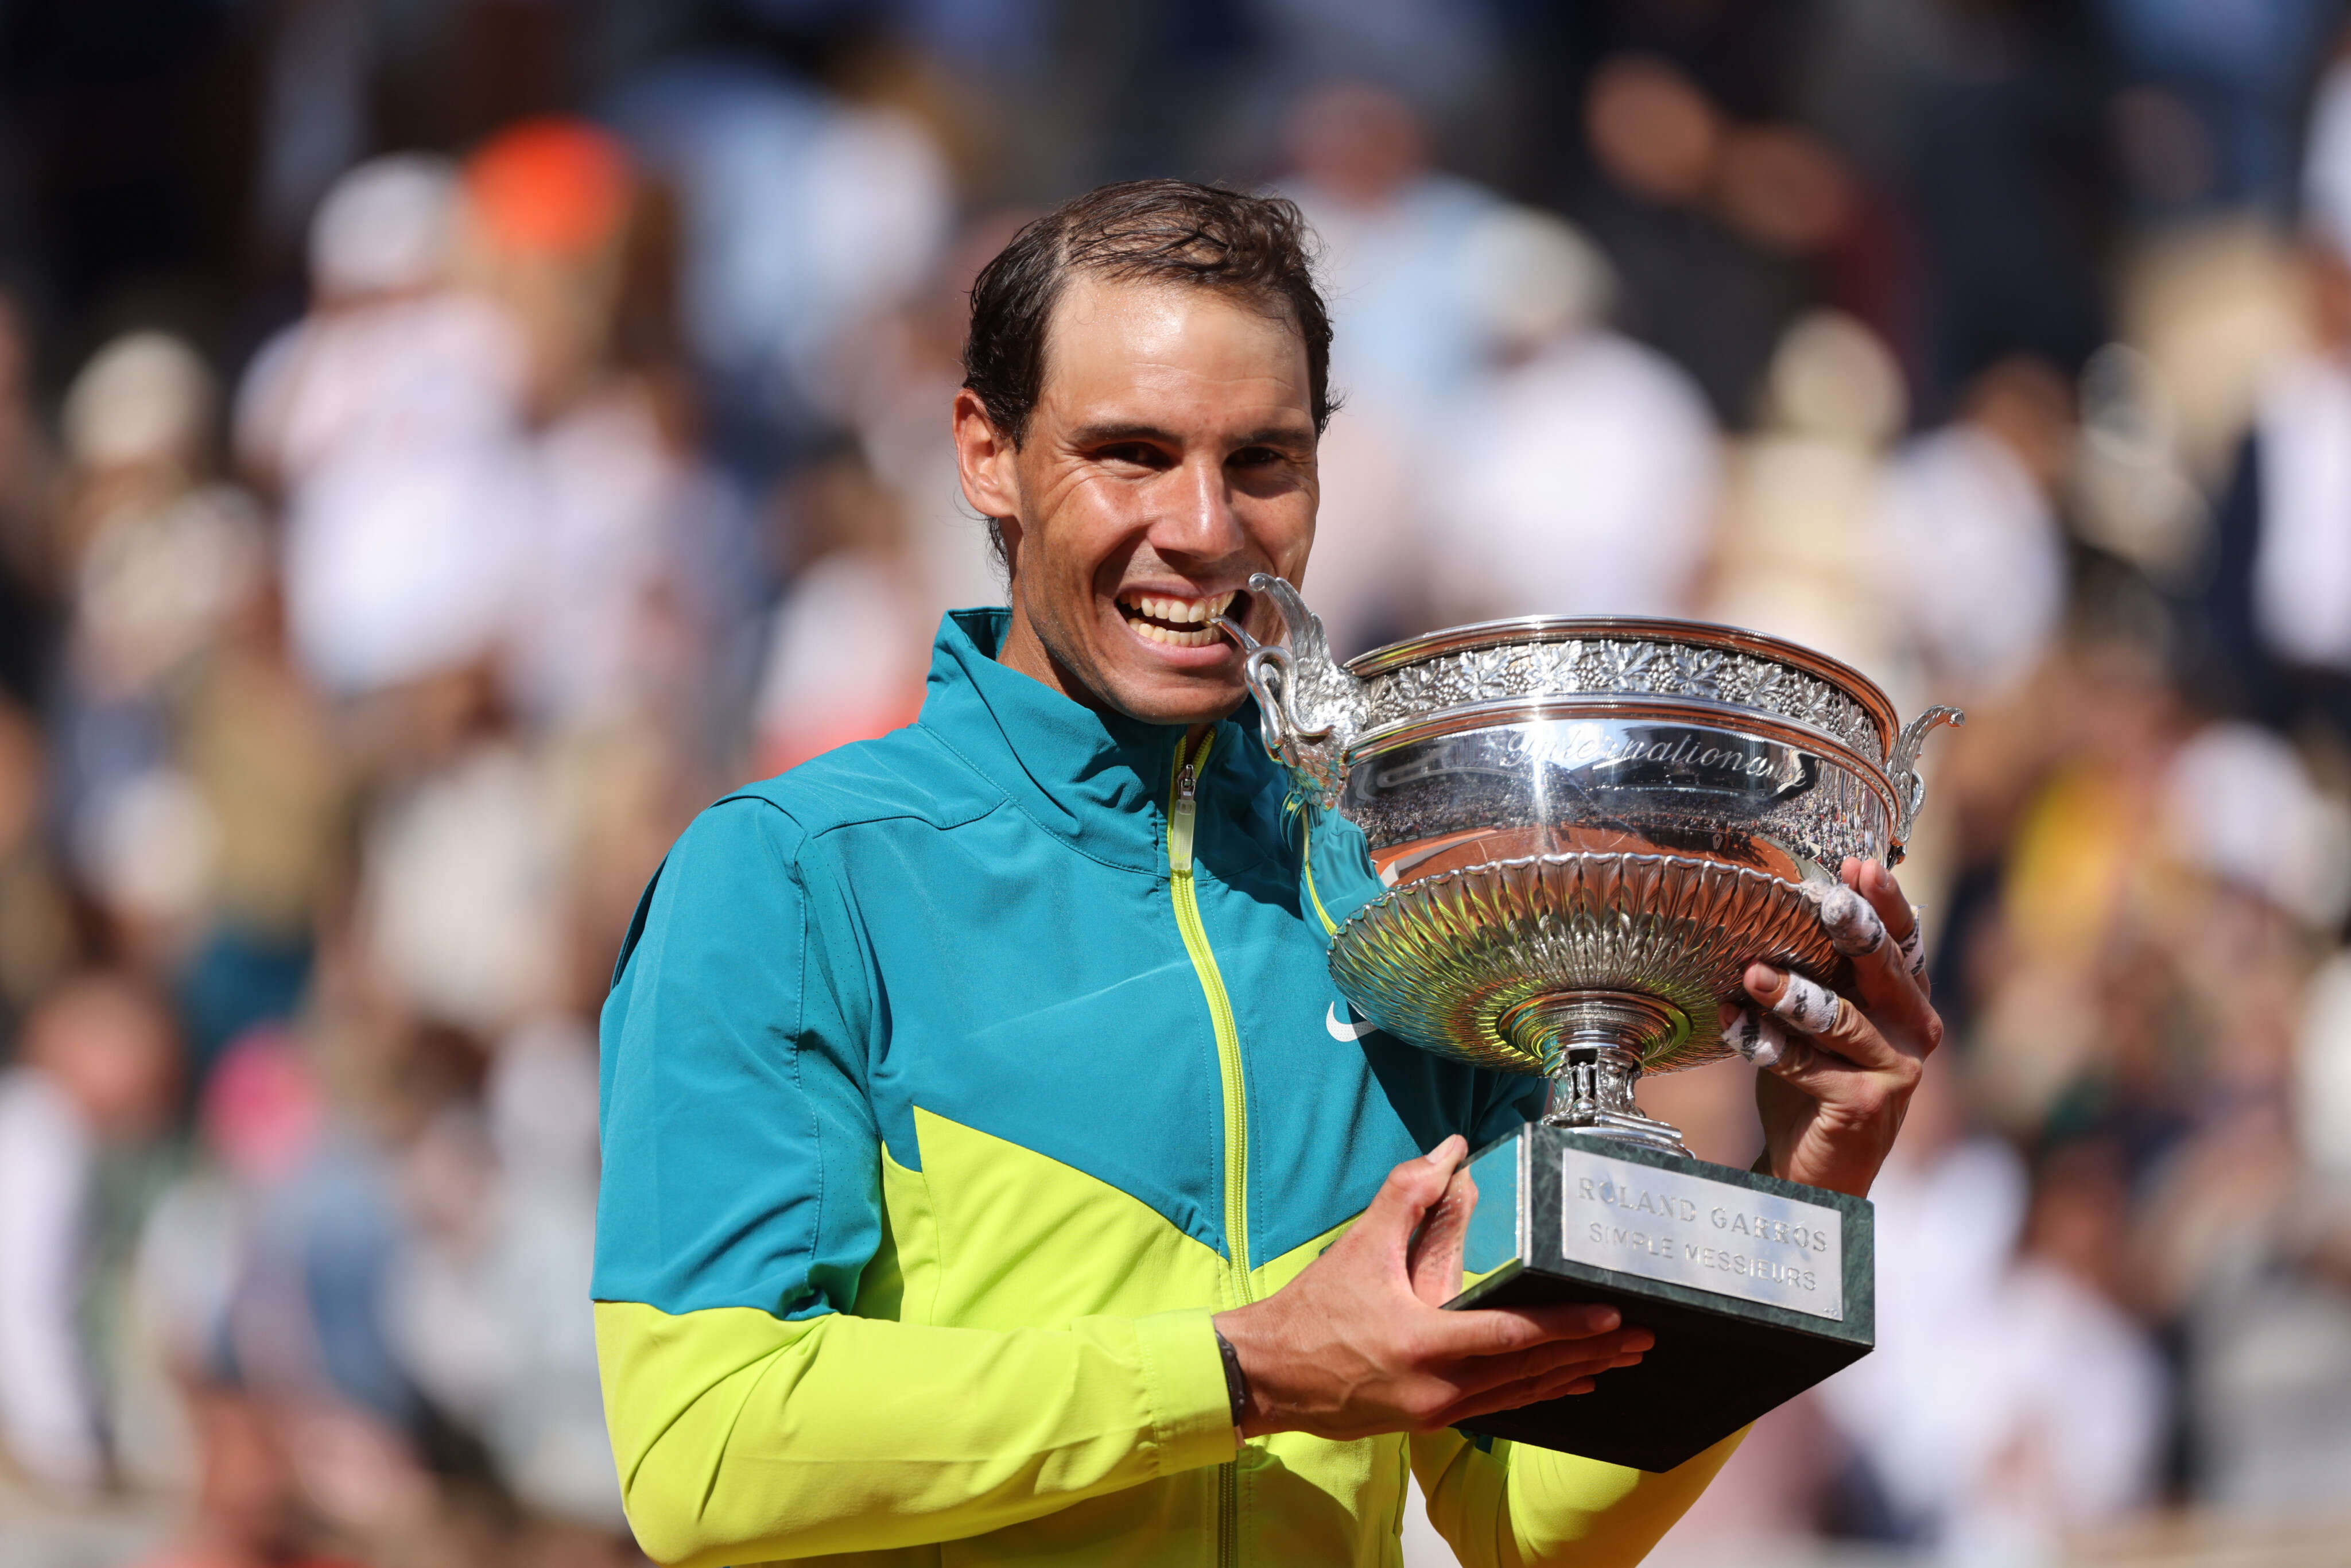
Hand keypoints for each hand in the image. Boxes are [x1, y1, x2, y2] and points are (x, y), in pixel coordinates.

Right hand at [1212, 1136, 1651, 1440]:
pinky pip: (1500, 1407)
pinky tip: (1567, 1386)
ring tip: (1621, 1361)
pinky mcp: (1430, 1421)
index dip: (1568, 1326)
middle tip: (1643, 1338)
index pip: (1513, 1338)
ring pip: (1522, 1395)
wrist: (1269, 1376)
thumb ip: (1407, 1194)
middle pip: (1532, 1373)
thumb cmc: (1312, 1311)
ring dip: (1574, 1375)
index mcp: (1423, 1345)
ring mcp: (1436, 1412)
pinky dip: (1538, 1394)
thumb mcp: (1359, 1247)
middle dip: (1592, 1354)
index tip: (1616, 1316)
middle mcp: (1437, 1389)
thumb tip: (1450, 1151)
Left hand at [1729, 858, 1942, 1197]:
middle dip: (1855, 931)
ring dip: (1792, 995)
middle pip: (1886, 970)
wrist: (1812, 1166)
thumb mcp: (1817, 1022)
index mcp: (1904, 1001)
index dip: (1885, 902)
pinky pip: (1810, 1066)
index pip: (1903, 941)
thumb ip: (1815, 976)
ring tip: (1753, 974)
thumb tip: (1767, 911)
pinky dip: (1766, 1044)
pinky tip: (1731, 1024)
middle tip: (1825, 901)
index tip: (1859, 865)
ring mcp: (1897, 1070)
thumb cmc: (1812, 1083)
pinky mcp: (1868, 1104)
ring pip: (1842, 1020)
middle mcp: (1913, 1030)